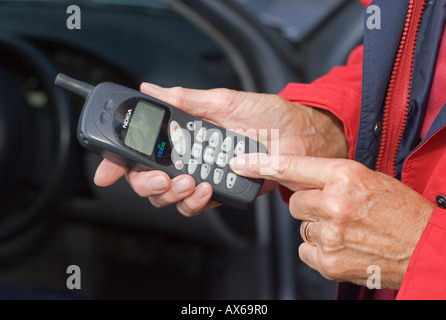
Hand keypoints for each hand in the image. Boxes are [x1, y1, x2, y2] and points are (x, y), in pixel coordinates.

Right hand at [94, 83, 347, 215]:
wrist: (298, 136)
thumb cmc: (266, 115)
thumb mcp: (223, 101)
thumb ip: (186, 100)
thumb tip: (152, 89)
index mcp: (184, 133)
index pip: (143, 148)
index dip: (119, 159)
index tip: (108, 167)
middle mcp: (188, 156)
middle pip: (147, 178)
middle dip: (145, 181)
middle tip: (159, 175)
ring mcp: (201, 176)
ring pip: (167, 197)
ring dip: (169, 193)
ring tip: (185, 181)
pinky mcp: (218, 193)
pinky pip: (195, 205)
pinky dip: (194, 201)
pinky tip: (204, 188)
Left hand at [230, 153, 435, 288]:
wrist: (423, 244)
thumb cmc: (399, 210)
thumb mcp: (366, 179)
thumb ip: (330, 177)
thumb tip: (298, 179)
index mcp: (344, 175)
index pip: (291, 166)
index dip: (261, 164)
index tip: (240, 162)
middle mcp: (334, 202)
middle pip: (294, 202)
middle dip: (310, 205)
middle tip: (335, 209)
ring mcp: (330, 234)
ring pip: (302, 226)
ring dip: (318, 227)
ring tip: (346, 228)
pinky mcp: (328, 260)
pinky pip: (306, 248)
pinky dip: (319, 248)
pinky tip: (343, 245)